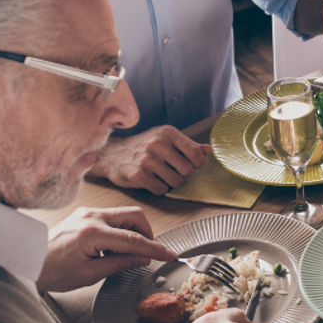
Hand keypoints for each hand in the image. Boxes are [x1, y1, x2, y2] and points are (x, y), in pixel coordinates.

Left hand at [38, 207, 175, 292]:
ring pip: (125, 215)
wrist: (27, 260)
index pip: (134, 239)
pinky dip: (119, 230)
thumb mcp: (88, 275)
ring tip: (122, 255)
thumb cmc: (50, 271)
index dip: (155, 248)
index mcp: (92, 233)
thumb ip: (119, 264)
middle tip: (145, 254)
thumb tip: (142, 259)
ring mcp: (87, 212)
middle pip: (134, 217)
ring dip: (132, 232)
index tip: (169, 254)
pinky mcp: (84, 213)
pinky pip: (112, 217)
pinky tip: (109, 249)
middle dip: (146, 234)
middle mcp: (92, 216)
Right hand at [89, 127, 209, 194]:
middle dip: (181, 173)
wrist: (112, 154)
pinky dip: (158, 188)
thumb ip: (188, 145)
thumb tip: (209, 150)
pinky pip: (161, 189)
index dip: (197, 163)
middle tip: (170, 169)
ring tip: (159, 173)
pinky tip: (150, 179)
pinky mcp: (138, 175)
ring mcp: (147, 160)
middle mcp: (157, 144)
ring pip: (175, 181)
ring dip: (170, 181)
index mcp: (167, 133)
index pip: (196, 153)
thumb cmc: (143, 146)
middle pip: (187, 170)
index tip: (190, 164)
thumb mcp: (165, 138)